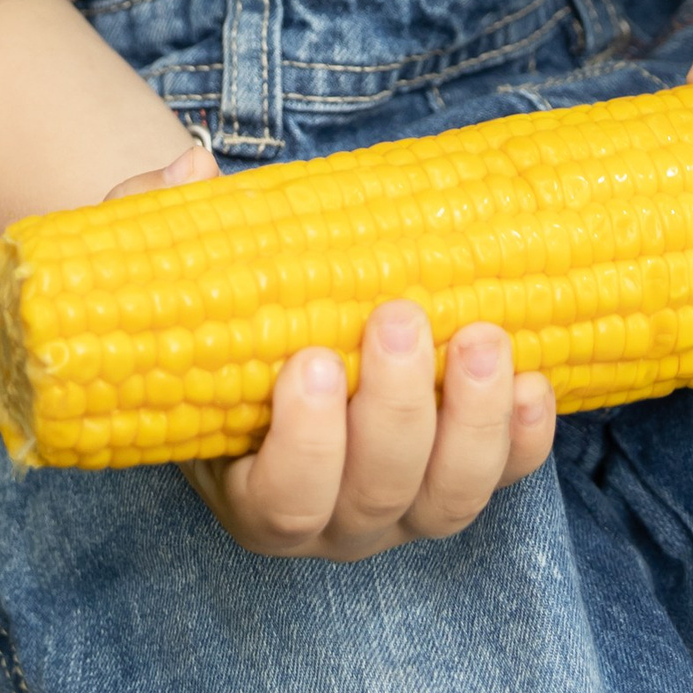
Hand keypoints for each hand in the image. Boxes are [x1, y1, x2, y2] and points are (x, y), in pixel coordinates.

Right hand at [104, 143, 558, 556]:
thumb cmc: (212, 311)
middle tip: (398, 316)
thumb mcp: (166, 270)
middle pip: (375, 496)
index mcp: (250, 490)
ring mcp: (402, 509)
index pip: (281, 501)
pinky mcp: (460, 479)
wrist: (270, 327)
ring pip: (450, 499)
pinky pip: (506, 476)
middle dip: (395, 410)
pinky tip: (533, 378)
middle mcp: (332, 520)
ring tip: (481, 338)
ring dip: (475, 423)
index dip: (306, 446)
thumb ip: (160, 221)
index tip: (312, 360)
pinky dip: (525, 437)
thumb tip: (193, 171)